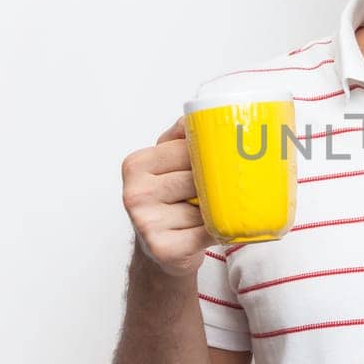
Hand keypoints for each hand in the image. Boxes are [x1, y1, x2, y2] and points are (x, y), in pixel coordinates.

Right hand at [121, 116, 213, 276]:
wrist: (161, 252)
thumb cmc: (169, 202)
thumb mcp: (168, 164)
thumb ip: (180, 136)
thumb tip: (202, 111)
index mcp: (136, 165)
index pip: (187, 149)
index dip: (211, 155)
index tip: (228, 156)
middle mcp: (135, 193)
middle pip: (197, 177)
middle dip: (217, 183)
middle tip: (227, 187)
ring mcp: (146, 222)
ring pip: (205, 204)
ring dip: (218, 207)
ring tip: (213, 211)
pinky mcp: (164, 248)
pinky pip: (208, 231)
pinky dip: (220, 229)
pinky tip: (218, 228)